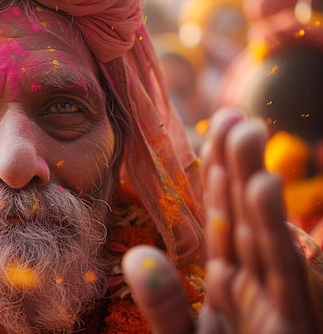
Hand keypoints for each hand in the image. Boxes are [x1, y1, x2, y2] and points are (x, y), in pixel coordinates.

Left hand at [122, 108, 317, 332]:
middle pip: (242, 218)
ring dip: (254, 183)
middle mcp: (254, 285)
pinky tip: (262, 188)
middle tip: (232, 115)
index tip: (211, 136)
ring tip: (247, 134)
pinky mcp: (290, 322)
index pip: (220, 223)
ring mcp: (275, 301)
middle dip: (237, 167)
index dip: (216, 180)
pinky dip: (271, 229)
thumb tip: (138, 254)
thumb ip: (163, 303)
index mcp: (229, 286)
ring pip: (262, 232)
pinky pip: (279, 269)